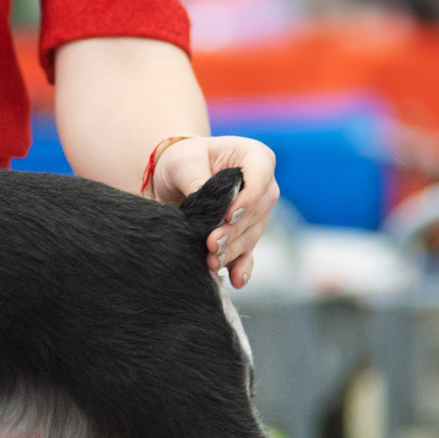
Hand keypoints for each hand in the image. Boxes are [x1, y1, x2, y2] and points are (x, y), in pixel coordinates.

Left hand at [149, 135, 279, 287]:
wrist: (175, 177)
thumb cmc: (183, 160)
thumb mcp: (184, 163)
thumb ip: (198, 182)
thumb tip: (210, 214)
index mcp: (256, 157)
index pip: (260, 178)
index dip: (247, 200)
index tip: (228, 216)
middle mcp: (264, 186)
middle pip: (256, 212)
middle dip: (234, 231)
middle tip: (212, 244)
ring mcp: (257, 212)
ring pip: (251, 234)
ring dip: (232, 250)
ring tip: (212, 262)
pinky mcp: (246, 234)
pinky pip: (249, 252)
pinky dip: (242, 267)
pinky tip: (237, 280)